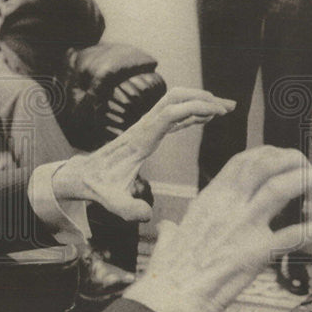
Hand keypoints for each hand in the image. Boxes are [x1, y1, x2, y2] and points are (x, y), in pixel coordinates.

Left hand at [51, 88, 233, 220]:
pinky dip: (191, 114)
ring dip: (199, 102)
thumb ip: (128, 209)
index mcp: (140, 140)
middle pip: (173, 97)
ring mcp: (145, 128)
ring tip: (226, 109)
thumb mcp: (112, 202)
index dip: (194, 108)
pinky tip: (206, 119)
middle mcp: (143, 128)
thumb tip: (147, 214)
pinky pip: (173, 117)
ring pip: (173, 103)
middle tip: (227, 106)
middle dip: (201, 97)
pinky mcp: (148, 133)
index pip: (169, 113)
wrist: (83, 176)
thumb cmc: (99, 187)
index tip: (218, 113)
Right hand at [126, 147, 311, 311]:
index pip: (241, 162)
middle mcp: (227, 206)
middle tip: (306, 167)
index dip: (267, 154)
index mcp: (208, 200)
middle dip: (291, 159)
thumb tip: (168, 228)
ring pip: (281, 187)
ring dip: (309, 180)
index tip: (282, 158)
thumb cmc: (168, 273)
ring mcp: (242, 226)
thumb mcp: (169, 240)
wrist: (170, 297)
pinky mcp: (256, 252)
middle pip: (264, 165)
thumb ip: (173, 230)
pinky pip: (294, 235)